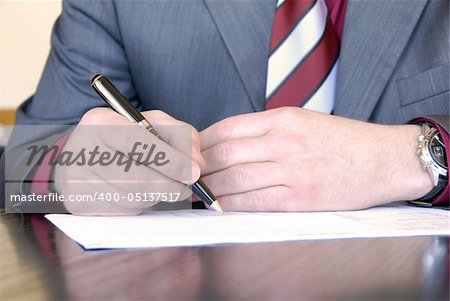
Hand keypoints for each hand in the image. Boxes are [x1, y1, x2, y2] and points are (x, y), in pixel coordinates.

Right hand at [55, 108, 203, 214]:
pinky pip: (123, 211)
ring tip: (162, 185)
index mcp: (100, 123)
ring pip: (132, 198)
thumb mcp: (153, 124)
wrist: (86, 154)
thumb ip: (180, 136)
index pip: (138, 143)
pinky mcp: (78, 203)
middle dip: (170, 185)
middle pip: (136, 177)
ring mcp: (76, 179)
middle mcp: (82, 150)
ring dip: (157, 196)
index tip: (194, 173)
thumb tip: (196, 163)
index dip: (171, 161)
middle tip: (188, 187)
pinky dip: (140, 204)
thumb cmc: (127, 137)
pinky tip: (140, 192)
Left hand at [200, 108, 432, 210]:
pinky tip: (221, 206)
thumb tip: (231, 145)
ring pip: (235, 179)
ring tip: (201, 193)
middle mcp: (284, 141)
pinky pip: (254, 202)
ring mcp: (292, 170)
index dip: (203, 142)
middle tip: (191, 176)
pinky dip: (231, 205)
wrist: (384, 159)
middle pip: (224, 154)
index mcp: (283, 118)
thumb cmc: (346, 140)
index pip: (228, 128)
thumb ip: (268, 130)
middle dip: (201, 167)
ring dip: (211, 188)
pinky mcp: (301, 197)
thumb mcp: (304, 120)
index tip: (194, 152)